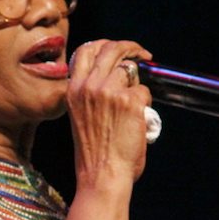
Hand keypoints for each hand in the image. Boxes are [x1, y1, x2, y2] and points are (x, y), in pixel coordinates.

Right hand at [66, 39, 153, 188]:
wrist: (102, 175)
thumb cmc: (94, 153)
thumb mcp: (81, 116)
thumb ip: (92, 95)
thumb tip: (116, 80)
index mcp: (73, 89)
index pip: (87, 50)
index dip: (105, 45)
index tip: (118, 49)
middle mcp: (89, 86)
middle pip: (111, 49)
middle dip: (129, 47)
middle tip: (142, 54)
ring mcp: (109, 91)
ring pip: (130, 69)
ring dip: (138, 80)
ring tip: (139, 96)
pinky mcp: (130, 102)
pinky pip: (144, 92)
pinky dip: (145, 103)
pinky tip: (139, 119)